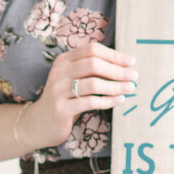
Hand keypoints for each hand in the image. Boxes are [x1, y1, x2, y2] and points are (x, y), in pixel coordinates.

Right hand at [18, 43, 137, 150]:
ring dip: (115, 86)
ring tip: (130, 88)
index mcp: (64, 60)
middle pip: (93, 64)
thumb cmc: (65, 99)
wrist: (39, 123)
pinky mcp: (61, 109)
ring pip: (93, 83)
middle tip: (134, 76)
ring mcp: (58, 90)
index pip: (91, 49)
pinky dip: (108, 101)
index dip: (113, 54)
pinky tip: (120, 100)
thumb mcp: (73, 79)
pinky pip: (90, 102)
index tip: (130, 61)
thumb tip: (123, 65)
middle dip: (117, 70)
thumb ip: (91, 70)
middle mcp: (59, 72)